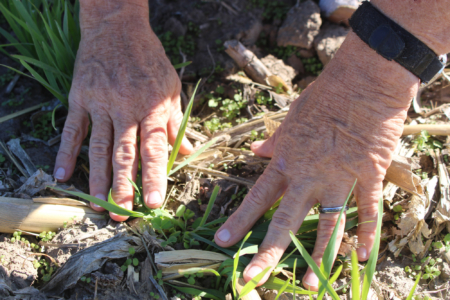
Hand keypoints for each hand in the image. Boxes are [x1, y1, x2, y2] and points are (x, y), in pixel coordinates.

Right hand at [53, 0, 192, 220]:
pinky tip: (61, 174)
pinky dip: (65, 152)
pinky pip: (72, 129)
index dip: (155, 177)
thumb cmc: (150, 60)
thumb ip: (175, 122)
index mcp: (152, 107)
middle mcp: (125, 108)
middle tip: (123, 215)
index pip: (154, 149)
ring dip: (97, 178)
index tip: (154, 203)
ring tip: (98, 204)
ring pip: (98, 147)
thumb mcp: (171, 88)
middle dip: (123, 186)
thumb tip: (187, 151)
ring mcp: (100, 103)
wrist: (117, 26)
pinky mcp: (80, 98)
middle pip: (124, 154)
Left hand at [214, 32, 419, 289]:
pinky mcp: (367, 178)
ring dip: (316, 258)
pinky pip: (367, 213)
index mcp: (286, 162)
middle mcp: (308, 177)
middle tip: (250, 278)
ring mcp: (339, 180)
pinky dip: (367, 235)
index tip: (222, 241)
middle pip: (285, 221)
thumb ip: (274, 141)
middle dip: (267, 253)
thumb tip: (256, 151)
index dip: (239, 221)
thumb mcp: (290, 119)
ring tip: (307, 285)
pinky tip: (362, 256)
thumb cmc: (323, 97)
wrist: (362, 84)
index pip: (257, 197)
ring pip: (327, 227)